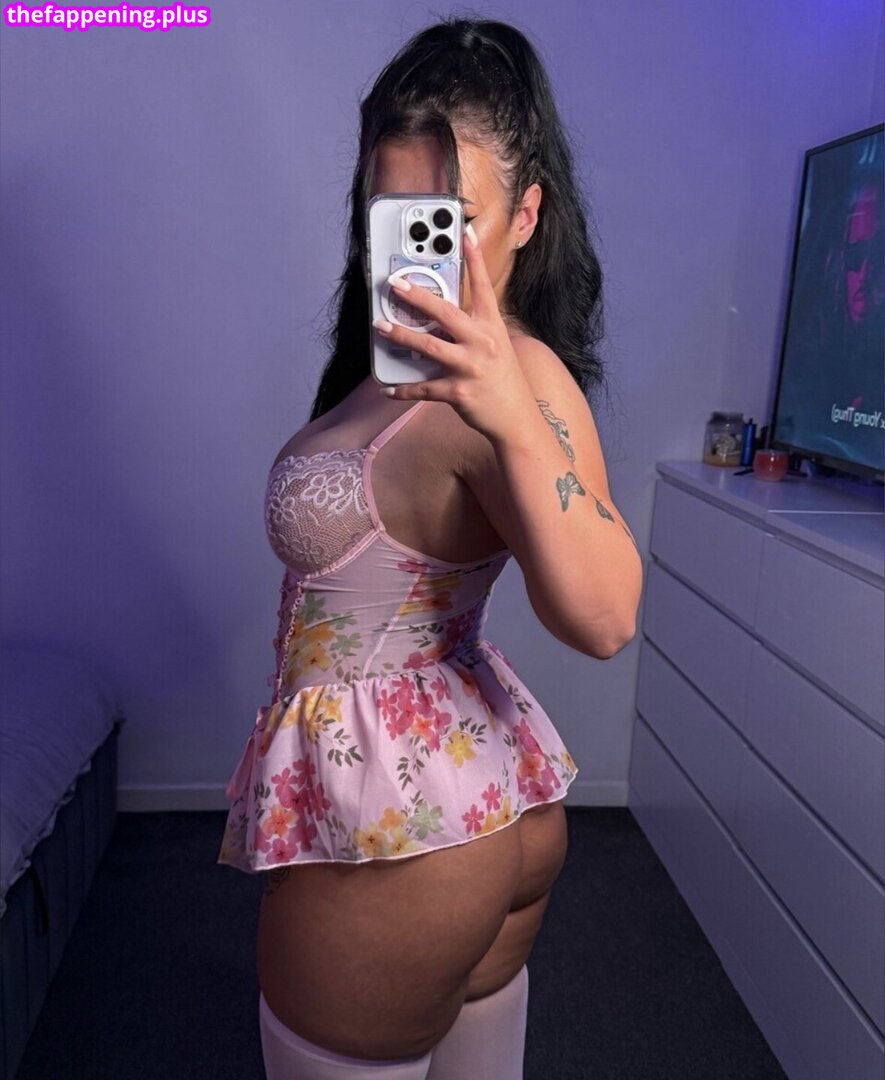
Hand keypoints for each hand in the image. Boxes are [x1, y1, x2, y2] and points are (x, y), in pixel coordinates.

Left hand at [372, 225, 536, 444]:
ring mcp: (470, 367)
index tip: (465, 233)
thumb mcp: (496, 346)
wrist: (518, 419)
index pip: (482, 286)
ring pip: (429, 346)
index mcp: (492, 326)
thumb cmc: (503, 381)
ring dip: (402, 336)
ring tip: (381, 327)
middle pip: (445, 312)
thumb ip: (472, 329)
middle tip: (395, 285)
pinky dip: (403, 389)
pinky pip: (424, 388)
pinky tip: (388, 388)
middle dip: (417, 297)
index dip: (474, 258)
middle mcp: (482, 342)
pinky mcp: (459, 392)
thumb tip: (440, 319)